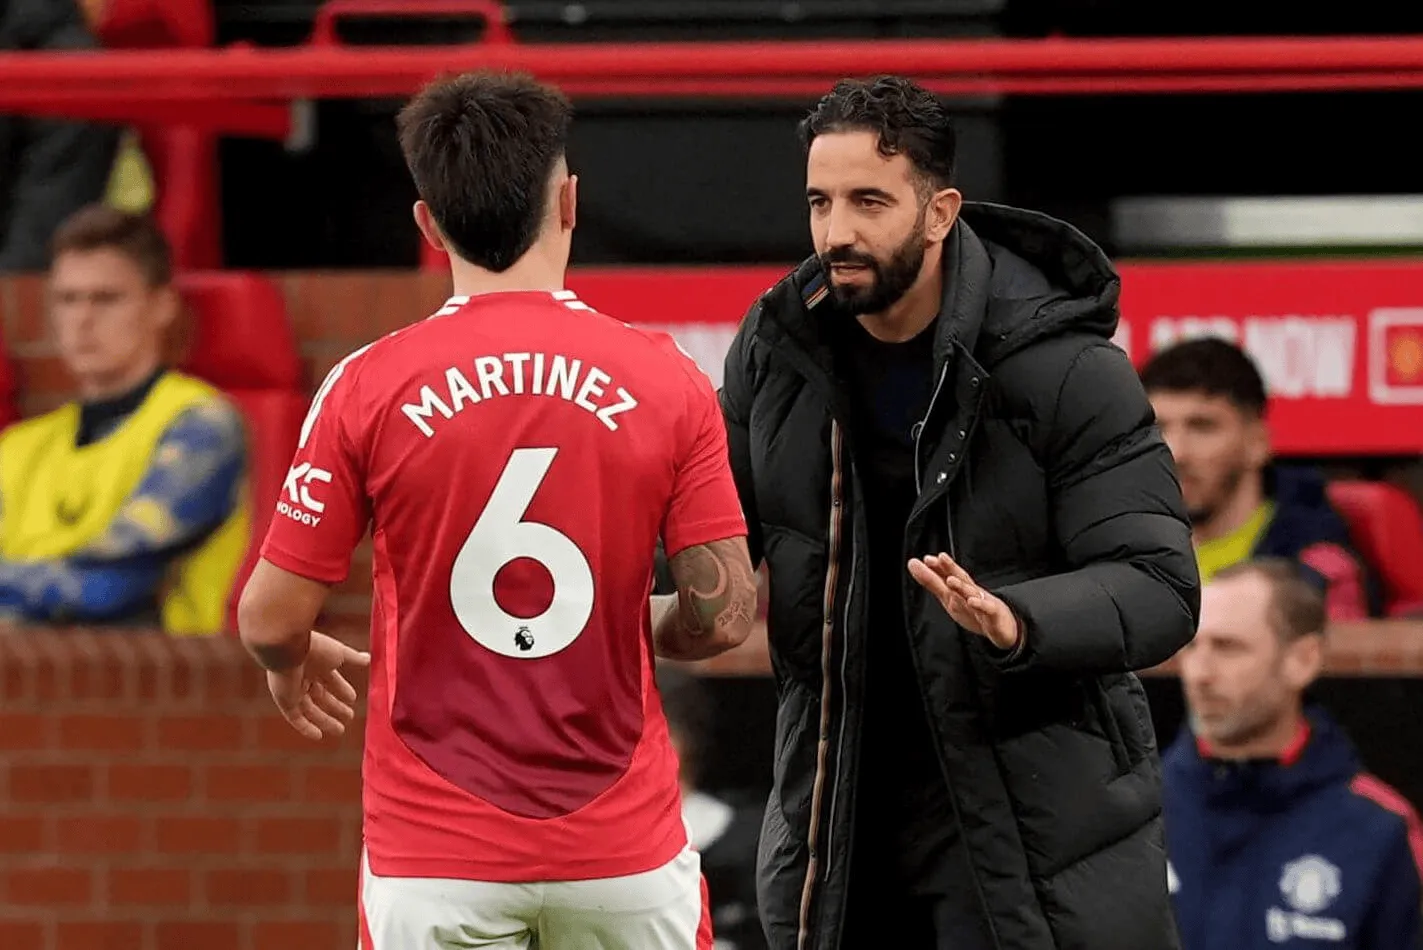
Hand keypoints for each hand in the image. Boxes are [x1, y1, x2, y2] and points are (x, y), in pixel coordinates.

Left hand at [266, 631, 370, 739]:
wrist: (288, 649)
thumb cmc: (314, 648)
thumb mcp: (340, 654)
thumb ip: (354, 658)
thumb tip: (370, 658)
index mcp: (316, 664)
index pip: (331, 680)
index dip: (342, 690)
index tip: (353, 700)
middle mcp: (304, 677)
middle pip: (321, 696)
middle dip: (335, 707)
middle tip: (349, 717)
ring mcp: (293, 690)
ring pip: (310, 710)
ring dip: (325, 720)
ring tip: (340, 730)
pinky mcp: (285, 701)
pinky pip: (295, 718)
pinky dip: (306, 727)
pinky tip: (318, 736)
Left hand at [907, 553, 1022, 652]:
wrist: (1003, 628)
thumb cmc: (974, 609)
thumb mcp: (950, 596)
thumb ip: (932, 581)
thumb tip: (913, 563)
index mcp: (961, 589)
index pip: (950, 575)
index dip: (939, 567)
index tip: (927, 559)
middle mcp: (972, 592)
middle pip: (961, 579)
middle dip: (951, 569)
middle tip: (940, 558)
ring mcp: (984, 602)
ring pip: (972, 593)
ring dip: (962, 586)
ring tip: (951, 580)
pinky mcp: (994, 614)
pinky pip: (987, 609)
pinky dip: (980, 604)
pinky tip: (972, 601)